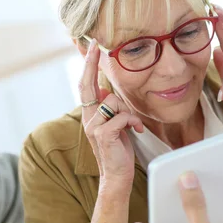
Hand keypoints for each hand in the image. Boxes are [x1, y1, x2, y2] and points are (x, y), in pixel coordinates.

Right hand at [79, 41, 143, 196]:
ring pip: (113, 102)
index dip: (88, 66)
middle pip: (88, 85)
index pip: (86, 86)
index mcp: (90, 115)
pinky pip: (121, 116)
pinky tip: (136, 131)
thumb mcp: (116, 126)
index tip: (91, 47)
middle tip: (96, 46)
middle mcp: (88, 118)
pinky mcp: (103, 135)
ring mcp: (93, 126)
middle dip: (91, 64)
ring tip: (134, 126)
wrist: (117, 177)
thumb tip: (108, 93)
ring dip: (129, 113)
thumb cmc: (119, 150)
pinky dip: (133, 122)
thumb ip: (111, 110)